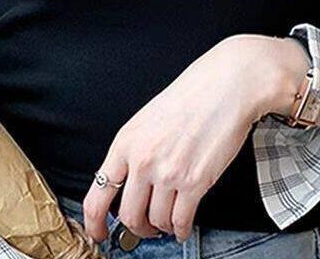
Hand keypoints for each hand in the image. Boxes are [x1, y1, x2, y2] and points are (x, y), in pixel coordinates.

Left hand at [82, 34, 309, 242]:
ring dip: (162, 227)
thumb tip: (127, 183)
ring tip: (168, 221)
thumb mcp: (148, 120)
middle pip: (128, 216)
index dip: (94, 223)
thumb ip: (134, 151)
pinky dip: (181, 230)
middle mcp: (143, 160)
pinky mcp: (195, 182)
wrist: (225, 86)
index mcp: (126, 142)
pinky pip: (181, 221)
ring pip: (156, 222)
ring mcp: (168, 173)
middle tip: (145, 228)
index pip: (97, 196)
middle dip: (137, 228)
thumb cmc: (191, 96)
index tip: (98, 233)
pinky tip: (183, 226)